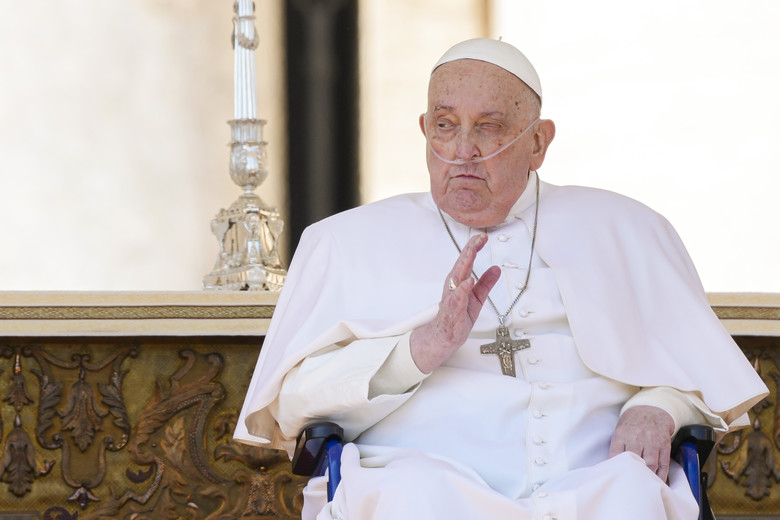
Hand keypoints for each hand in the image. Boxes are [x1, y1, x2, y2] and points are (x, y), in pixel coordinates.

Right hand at [410, 234, 500, 373]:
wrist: (445, 335)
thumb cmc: (458, 316)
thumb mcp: (478, 297)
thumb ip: (486, 283)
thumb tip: (496, 269)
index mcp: (460, 280)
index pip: (467, 259)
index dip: (475, 247)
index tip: (483, 237)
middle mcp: (454, 285)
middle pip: (462, 263)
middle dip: (470, 249)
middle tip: (479, 238)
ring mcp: (452, 295)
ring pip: (458, 275)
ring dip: (465, 263)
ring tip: (472, 252)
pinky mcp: (453, 308)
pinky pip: (457, 296)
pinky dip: (463, 288)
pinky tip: (468, 281)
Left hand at [608, 405, 674, 480]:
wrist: (651, 410)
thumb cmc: (632, 425)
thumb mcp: (620, 432)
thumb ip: (616, 448)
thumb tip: (611, 467)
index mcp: (621, 435)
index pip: (615, 455)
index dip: (616, 468)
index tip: (616, 478)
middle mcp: (636, 438)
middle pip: (634, 461)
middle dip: (633, 474)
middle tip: (631, 485)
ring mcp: (652, 441)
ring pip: (650, 464)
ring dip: (648, 476)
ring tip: (644, 484)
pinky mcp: (664, 444)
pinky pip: (663, 463)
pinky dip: (661, 475)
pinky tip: (657, 480)